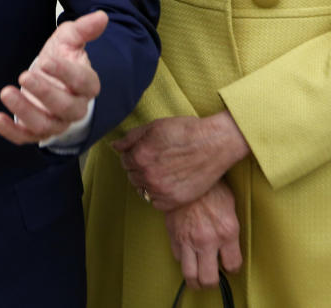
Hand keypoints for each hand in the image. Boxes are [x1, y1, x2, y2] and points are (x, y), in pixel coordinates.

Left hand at [0, 10, 106, 144]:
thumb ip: (83, 29)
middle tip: (24, 75)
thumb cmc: (61, 57)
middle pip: (66, 108)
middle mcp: (75, 108)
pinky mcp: (35, 132)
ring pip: (45, 126)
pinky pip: (25, 138)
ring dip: (25, 111)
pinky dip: (10, 132)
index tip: (46, 61)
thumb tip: (101, 16)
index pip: (82, 82)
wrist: (49, 78)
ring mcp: (55, 122)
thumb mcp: (70, 39)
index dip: (65, 73)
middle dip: (45, 93)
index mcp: (87, 85)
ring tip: (6, 92)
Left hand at [112, 112, 249, 209]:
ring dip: (148, 182)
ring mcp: (161, 191)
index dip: (134, 155)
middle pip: (132, 176)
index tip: (147, 152)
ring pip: (142, 190)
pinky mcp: (174, 201)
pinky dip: (159, 195)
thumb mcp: (155, 126)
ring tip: (164, 171)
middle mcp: (148, 176)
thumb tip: (115, 145)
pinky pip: (155, 203)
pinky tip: (170, 182)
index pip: (124, 160)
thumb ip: (131, 138)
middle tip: (157, 160)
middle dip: (139, 168)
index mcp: (140, 156)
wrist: (215, 143)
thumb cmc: (186, 131)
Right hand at [165, 179, 241, 289]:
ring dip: (195, 279)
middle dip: (212, 282)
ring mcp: (188, 239)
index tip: (229, 265)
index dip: (232, 268)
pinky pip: (178, 257)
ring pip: (190, 275)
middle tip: (213, 277)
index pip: (232, 266)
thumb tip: (230, 244)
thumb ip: (230, 228)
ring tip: (198, 275)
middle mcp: (208, 240)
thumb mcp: (230, 205)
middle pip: (209, 279)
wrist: (186, 172)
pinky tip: (188, 252)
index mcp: (227, 231)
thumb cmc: (210, 186)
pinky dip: (183, 259)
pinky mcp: (173, 235)